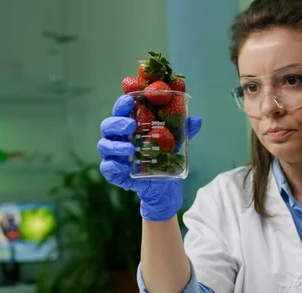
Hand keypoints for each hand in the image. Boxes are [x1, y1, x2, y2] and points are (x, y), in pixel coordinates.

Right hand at [97, 95, 201, 221]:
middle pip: (108, 125)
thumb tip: (197, 120)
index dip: (121, 104)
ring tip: (132, 148)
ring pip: (104, 145)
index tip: (129, 100)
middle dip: (117, 123)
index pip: (120, 111)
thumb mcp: (175, 142)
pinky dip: (113, 164)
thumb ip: (184, 131)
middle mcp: (118, 138)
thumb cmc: (163, 156)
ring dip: (116, 145)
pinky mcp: (113, 172)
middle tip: (131, 126)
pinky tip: (124, 165)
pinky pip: (106, 167)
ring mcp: (113, 155)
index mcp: (129, 125)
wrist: (163, 184)